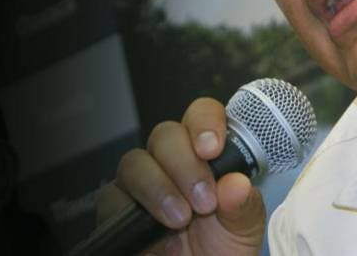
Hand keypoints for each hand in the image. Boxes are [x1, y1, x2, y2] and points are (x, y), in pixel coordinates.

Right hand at [97, 97, 264, 254]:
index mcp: (205, 154)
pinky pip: (112, 198)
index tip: (213, 148)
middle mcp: (171, 162)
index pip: (200, 115)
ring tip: (181, 220)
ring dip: (159, 189)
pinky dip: (136, 215)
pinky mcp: (117, 209)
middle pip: (165, 135)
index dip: (204, 122)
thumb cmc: (221, 247)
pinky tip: (162, 238)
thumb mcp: (243, 227)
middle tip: (204, 201)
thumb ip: (242, 204)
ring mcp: (142, 183)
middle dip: (185, 165)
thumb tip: (237, 184)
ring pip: (135, 162)